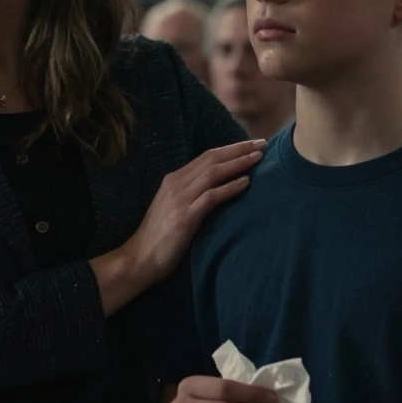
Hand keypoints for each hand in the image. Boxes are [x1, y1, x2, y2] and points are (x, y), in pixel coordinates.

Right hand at [123, 140, 266, 285]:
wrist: (139, 258)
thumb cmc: (159, 238)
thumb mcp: (174, 208)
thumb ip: (190, 195)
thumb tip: (217, 188)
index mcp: (173, 180)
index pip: (206, 156)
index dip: (230, 148)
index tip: (251, 145)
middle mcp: (175, 184)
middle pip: (212, 159)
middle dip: (238, 149)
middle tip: (262, 144)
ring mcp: (179, 199)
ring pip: (213, 173)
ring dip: (238, 163)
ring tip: (259, 158)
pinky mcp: (185, 216)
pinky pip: (211, 196)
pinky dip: (230, 188)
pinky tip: (246, 183)